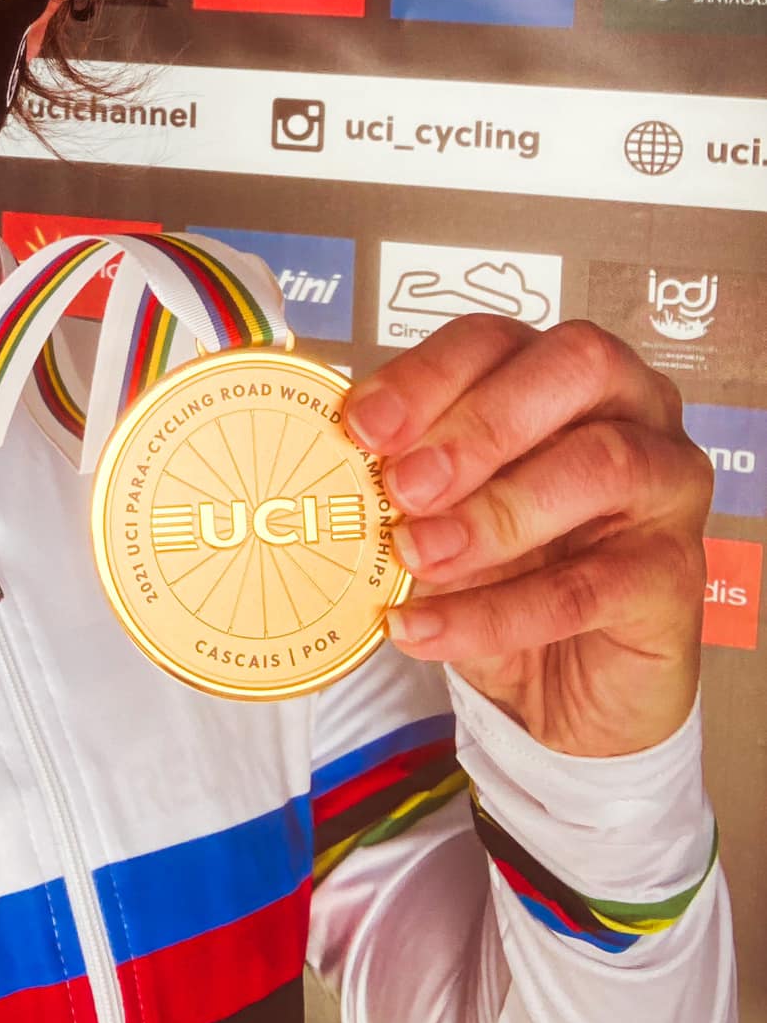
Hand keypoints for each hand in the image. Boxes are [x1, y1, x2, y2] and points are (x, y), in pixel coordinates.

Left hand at [343, 316, 713, 757]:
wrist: (567, 682)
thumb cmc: (507, 565)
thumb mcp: (447, 506)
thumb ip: (411, 469)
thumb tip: (345, 452)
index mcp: (562, 372)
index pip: (498, 340)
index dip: (427, 374)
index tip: (362, 427)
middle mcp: (631, 407)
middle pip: (574, 369)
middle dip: (480, 422)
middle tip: (404, 485)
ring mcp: (667, 484)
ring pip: (599, 465)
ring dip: (493, 512)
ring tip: (417, 553)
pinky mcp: (677, 573)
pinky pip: (589, 584)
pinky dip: (495, 611)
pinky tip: (424, 626)